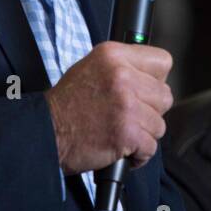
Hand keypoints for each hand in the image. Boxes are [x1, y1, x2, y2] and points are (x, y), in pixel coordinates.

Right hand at [45, 41, 172, 175]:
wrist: (46, 132)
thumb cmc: (67, 104)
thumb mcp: (92, 68)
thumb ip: (123, 66)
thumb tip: (152, 76)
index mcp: (114, 55)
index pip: (162, 62)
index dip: (155, 80)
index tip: (144, 90)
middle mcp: (122, 76)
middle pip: (165, 96)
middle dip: (150, 110)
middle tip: (128, 115)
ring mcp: (126, 105)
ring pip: (159, 124)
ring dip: (143, 133)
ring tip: (121, 132)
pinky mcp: (127, 133)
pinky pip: (151, 147)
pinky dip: (138, 154)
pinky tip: (122, 149)